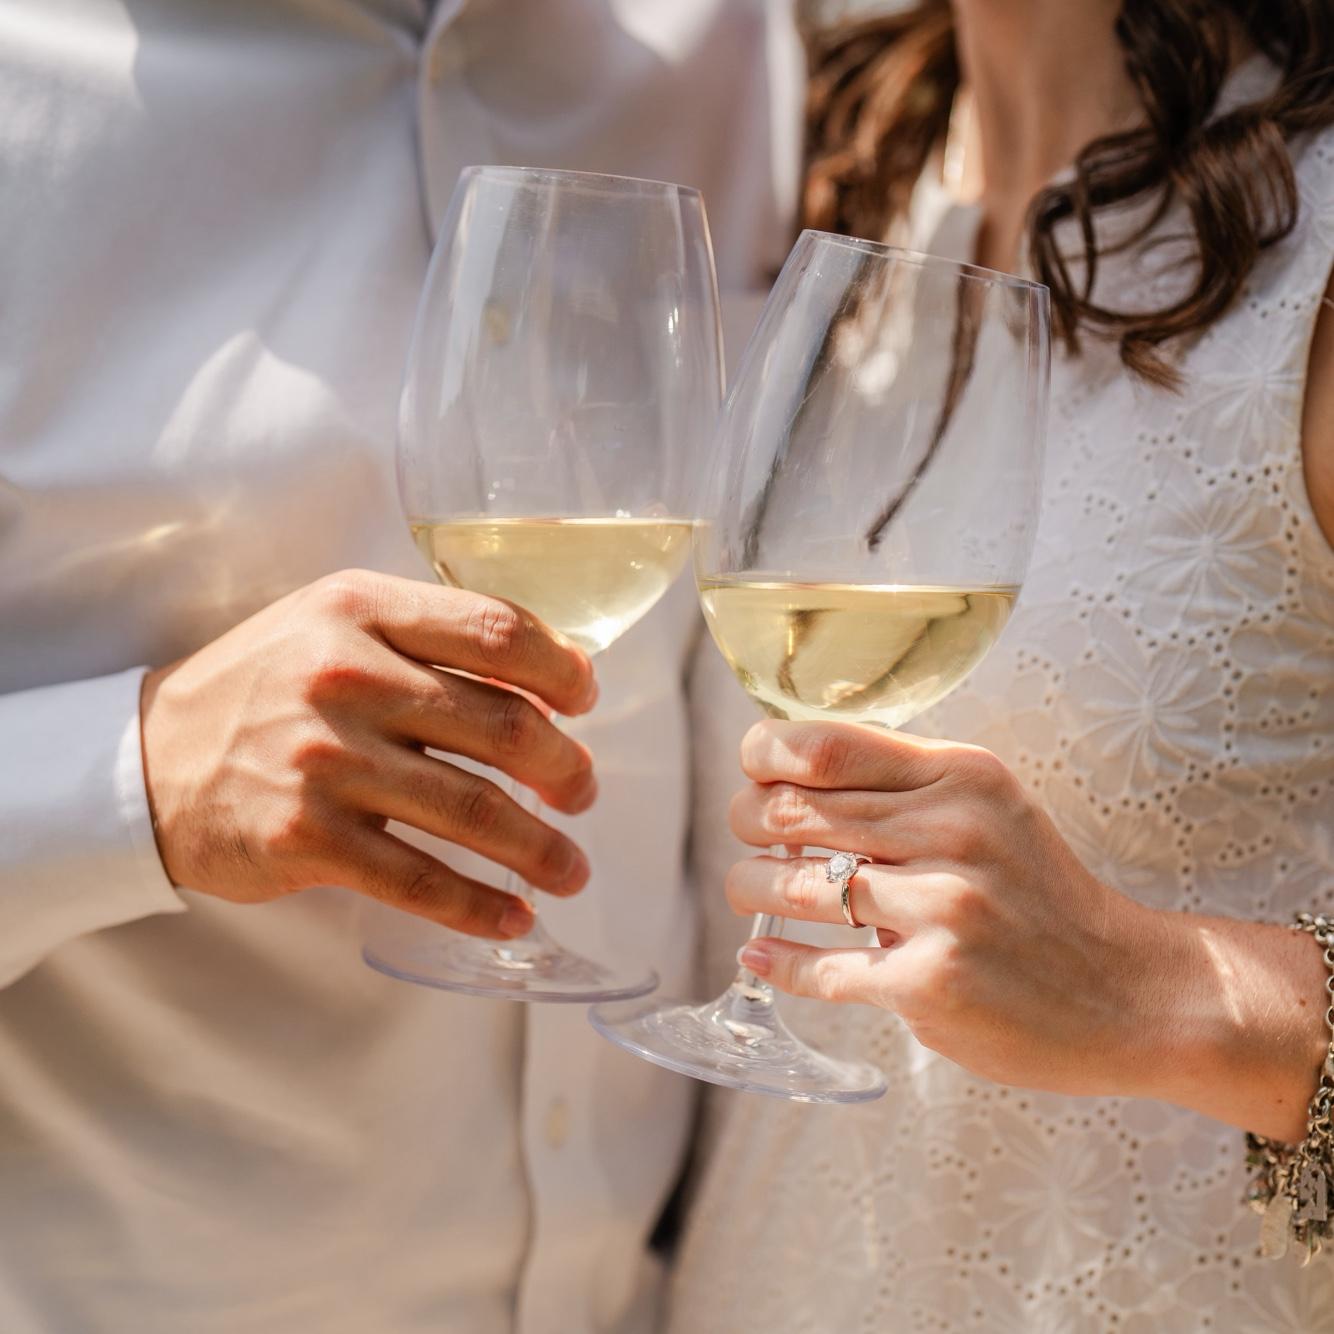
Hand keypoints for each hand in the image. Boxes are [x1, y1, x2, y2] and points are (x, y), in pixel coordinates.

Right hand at [141, 569, 598, 938]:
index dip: (562, 671)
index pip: (498, 630)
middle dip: (566, 770)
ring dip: (541, 850)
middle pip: (505, 727)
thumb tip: (547, 677)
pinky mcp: (306, 837)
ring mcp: (326, 760)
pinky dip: (478, 906)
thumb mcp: (333, 624)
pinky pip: (419, 880)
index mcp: (363, 609)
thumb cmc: (263, 689)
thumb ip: (425, 636)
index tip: (585, 701)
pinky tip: (513, 918)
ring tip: (571, 870)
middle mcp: (348, 676)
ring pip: (474, 811)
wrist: (144, 762)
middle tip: (582, 793)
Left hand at [724, 720, 1193, 1098]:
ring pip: (796, 887)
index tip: (752, 771)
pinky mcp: (930, 984)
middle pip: (793, 812)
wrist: (1131, 993)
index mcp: (961, 776)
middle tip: (745, 835)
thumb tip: (785, 771)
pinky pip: (821, 968)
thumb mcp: (990, 809)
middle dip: (746, 821)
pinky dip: (778, 962)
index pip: (823, 747)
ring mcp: (941, 911)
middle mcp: (952, 833)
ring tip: (748, 890)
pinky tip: (760, 953)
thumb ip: (904, 786)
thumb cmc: (1041, 895)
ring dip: (752, 889)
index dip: (764, 755)